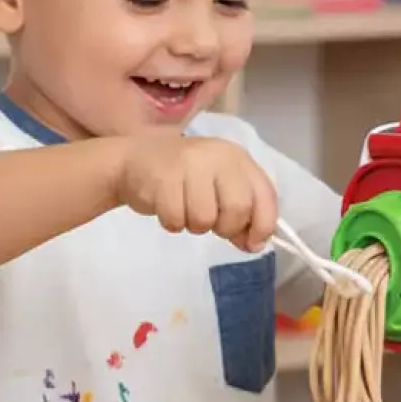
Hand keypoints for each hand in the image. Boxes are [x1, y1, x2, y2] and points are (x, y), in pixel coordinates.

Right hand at [116, 135, 277, 252]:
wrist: (134, 160)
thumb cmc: (185, 178)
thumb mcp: (218, 188)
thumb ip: (241, 213)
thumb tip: (255, 245)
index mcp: (238, 159)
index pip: (265, 195)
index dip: (264, 225)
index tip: (253, 244)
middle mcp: (218, 156)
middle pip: (238, 209)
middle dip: (226, 228)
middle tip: (210, 223)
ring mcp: (189, 163)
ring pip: (205, 218)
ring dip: (194, 225)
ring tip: (184, 210)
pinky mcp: (162, 177)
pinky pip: (176, 220)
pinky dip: (172, 223)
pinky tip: (166, 207)